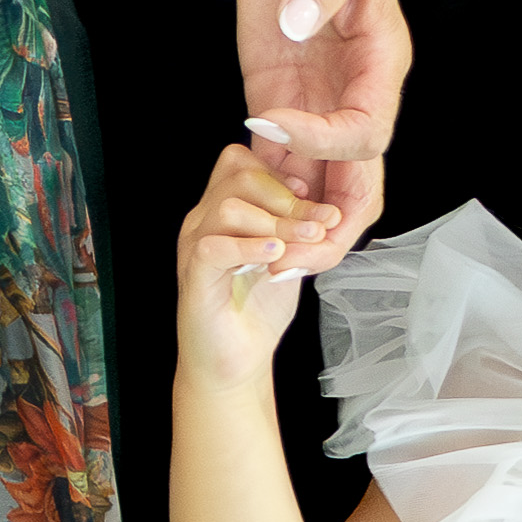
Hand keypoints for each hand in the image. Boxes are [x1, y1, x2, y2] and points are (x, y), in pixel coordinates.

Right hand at [176, 135, 354, 380]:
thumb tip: (326, 203)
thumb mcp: (288, 255)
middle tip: (319, 224)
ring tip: (303, 243)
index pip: (240, 161)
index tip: (311, 197)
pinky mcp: (194, 275)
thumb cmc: (258, 309)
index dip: (279, 172)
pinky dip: (251, 247)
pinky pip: (215, 245)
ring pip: (230, 207)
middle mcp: (204, 221)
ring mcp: (195, 245)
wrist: (233, 360)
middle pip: (239, 175)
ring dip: (277, 223)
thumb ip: (297, 225)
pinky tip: (276, 256)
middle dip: (288, 197)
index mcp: (222, 210)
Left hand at [226, 0, 408, 239]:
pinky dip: (266, 196)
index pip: (368, 127)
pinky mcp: (278, 102)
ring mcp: (317, 104)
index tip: (273, 122)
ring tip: (262, 260)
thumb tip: (301, 21)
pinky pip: (282, 164)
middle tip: (292, 259)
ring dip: (297, 224)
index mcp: (381, 61)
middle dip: (332, 225)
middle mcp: (354, 93)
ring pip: (322, 184)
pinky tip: (239, 220)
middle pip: (360, 179)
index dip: (326, 137)